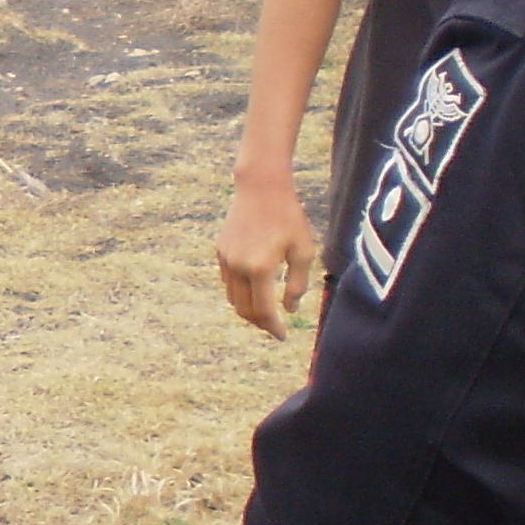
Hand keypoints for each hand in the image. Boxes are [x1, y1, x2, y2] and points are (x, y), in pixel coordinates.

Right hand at [215, 182, 319, 338]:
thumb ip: (297, 283)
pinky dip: (239, 293)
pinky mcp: (220, 251)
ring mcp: (226, 260)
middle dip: (260, 323)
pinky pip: (228, 282)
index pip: (264, 310)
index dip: (274, 327)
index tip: (283, 336)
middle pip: (244, 310)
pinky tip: (253, 291)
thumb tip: (289, 308)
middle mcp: (238, 267)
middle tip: (274, 328)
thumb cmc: (289, 217)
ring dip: (247, 310)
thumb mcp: (303, 250)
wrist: (261, 188)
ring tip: (264, 313)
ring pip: (233, 298)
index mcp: (261, 269)